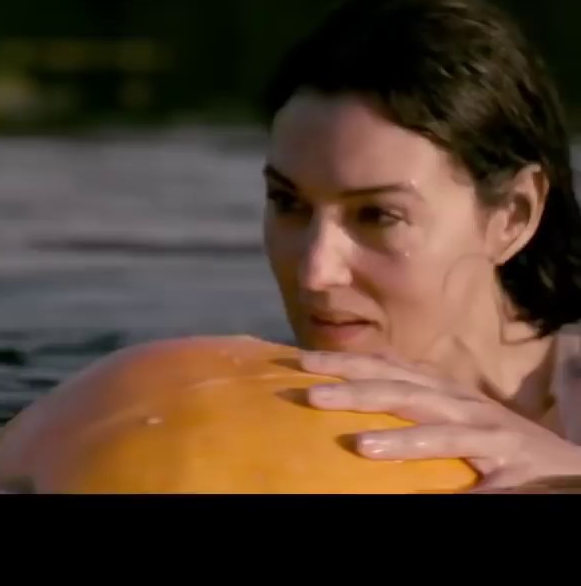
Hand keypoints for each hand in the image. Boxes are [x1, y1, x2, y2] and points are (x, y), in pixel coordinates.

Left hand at [298, 350, 580, 490]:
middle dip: (356, 389)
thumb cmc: (495, 442)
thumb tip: (348, 397)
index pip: (389, 368)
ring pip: (440, 431)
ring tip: (360, 446)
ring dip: (401, 440)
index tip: (301, 361)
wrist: (566, 466)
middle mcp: (464, 405)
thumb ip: (408, 401)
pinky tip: (439, 496)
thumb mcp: (447, 413)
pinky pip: (484, 482)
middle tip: (309, 393)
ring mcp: (491, 434)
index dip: (347, 362)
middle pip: (404, 390)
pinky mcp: (515, 467)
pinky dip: (464, 487)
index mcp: (443, 390)